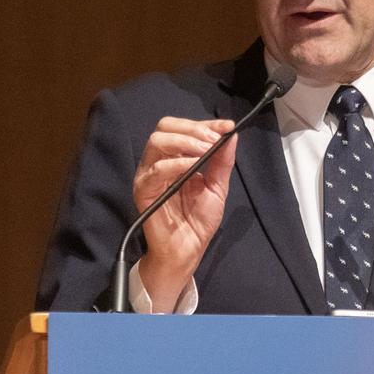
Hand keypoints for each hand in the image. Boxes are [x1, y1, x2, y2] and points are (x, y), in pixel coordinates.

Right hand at [133, 116, 236, 310]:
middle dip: (193, 129)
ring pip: (157, 141)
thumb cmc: (198, 220)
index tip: (227, 127)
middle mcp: (158, 162)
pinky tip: (193, 167)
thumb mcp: (217, 187)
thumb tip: (230, 135)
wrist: (188, 249)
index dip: (206, 124)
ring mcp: (149, 175)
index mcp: (175, 157)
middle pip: (165, 127)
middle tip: (213, 140)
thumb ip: (222, 161)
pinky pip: (155, 170)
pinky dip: (176, 163)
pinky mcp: (143, 191)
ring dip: (185, 142)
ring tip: (205, 151)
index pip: (183, 129)